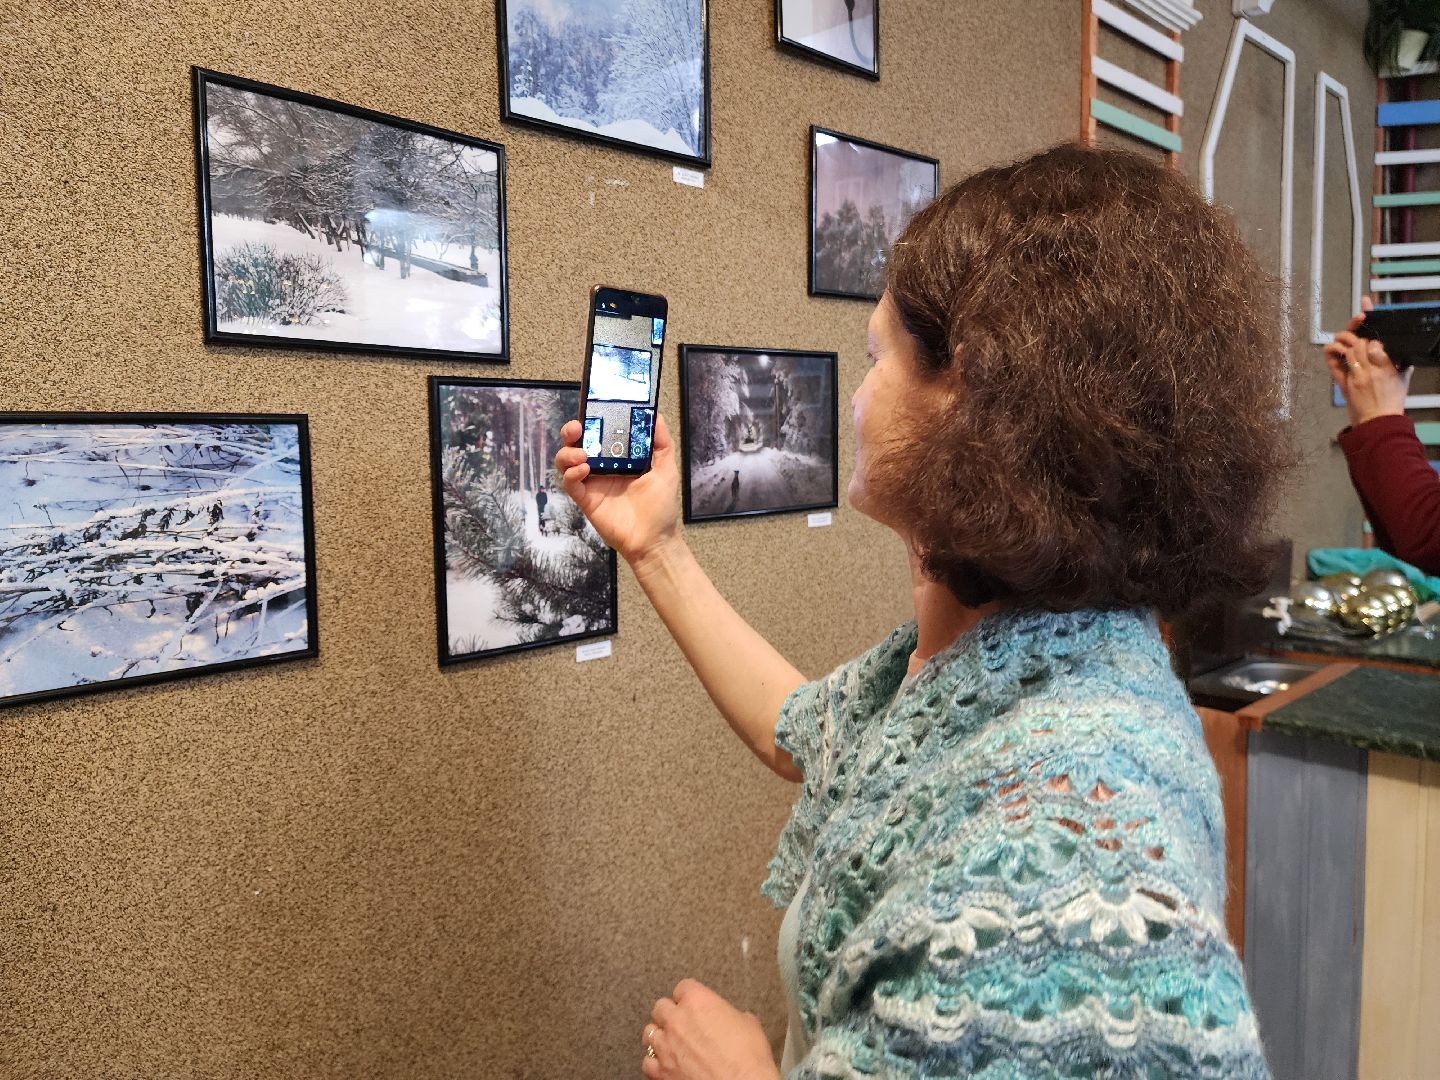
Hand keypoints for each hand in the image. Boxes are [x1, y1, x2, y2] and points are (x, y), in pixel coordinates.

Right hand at [555, 413, 680, 564]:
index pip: (599, 432)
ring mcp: (592, 483)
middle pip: (576, 443)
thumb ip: (661, 442)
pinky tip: (584, 470)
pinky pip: (570, 484)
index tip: (592, 408)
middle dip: (571, 431)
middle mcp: (602, 466)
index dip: (592, 420)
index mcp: (618, 456)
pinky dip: (572, 474)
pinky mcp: (586, 500)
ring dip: (568, 453)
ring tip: (583, 454)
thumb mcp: (666, 469)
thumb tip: (655, 415)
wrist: (654, 539)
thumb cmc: (660, 506)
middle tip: (577, 428)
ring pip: (566, 461)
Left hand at [641, 979, 778, 1079]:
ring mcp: (665, 1046)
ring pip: (649, 1032)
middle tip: (681, 1023)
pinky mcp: (660, 1071)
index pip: (683, 987)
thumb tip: (734, 1020)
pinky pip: (647, 1062)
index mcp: (697, 1001)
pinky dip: (655, 1062)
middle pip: (661, 1007)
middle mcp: (676, 1020)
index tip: (693, 1003)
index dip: (689, 996)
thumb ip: (733, 1016)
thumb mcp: (749, 1025)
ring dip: (660, 1036)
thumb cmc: (748, 1058)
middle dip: (670, 1014)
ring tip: (671, 1043)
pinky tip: (666, 1064)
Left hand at [1325, 296, 1413, 426]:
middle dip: (1355, 329)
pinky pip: (1335, 362)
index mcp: (1388, 366)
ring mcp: (1357, 376)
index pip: (1376, 341)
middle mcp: (1372, 370)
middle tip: (1356, 321)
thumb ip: (1402, 363)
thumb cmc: (1392, 402)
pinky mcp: (1345, 382)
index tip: (1365, 308)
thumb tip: (1405, 353)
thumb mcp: (1403, 380)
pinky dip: (1333, 351)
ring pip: (1347, 349)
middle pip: (1359, 342)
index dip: (1370, 324)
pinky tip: (1335, 346)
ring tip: (1345, 335)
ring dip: (1344, 338)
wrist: (1378, 421)